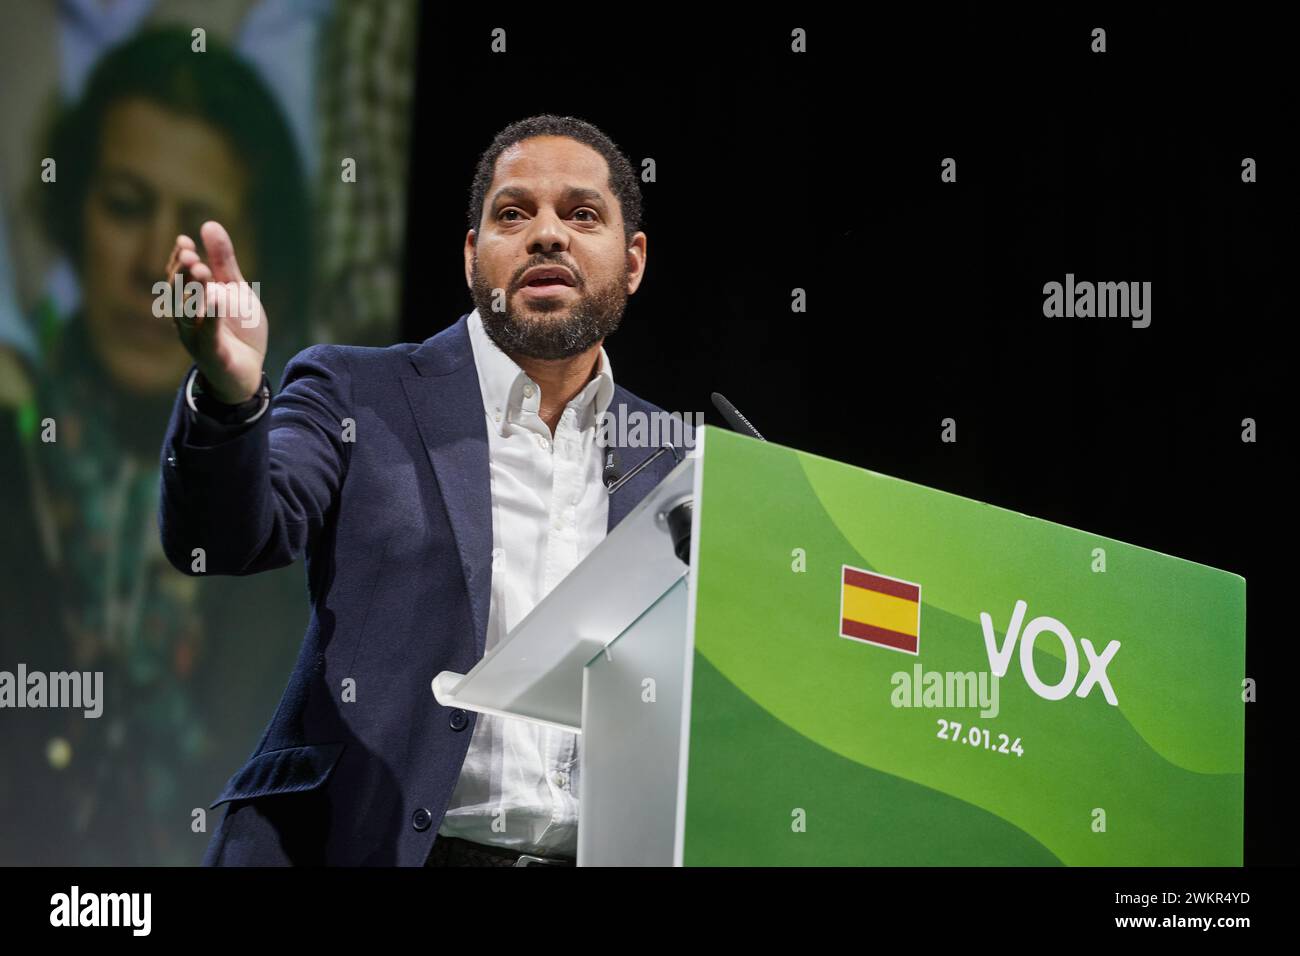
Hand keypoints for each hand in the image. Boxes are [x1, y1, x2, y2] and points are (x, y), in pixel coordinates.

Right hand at [164, 221, 267, 403]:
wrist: (250, 369)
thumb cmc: (237, 327)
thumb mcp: (233, 288)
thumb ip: (222, 261)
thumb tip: (208, 224)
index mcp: (190, 301)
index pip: (178, 277)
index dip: (179, 259)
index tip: (185, 241)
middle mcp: (186, 319)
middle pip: (178, 293)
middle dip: (183, 273)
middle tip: (190, 254)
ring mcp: (197, 338)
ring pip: (188, 313)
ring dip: (193, 291)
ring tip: (200, 269)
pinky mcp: (213, 355)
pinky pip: (208, 336)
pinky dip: (210, 317)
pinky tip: (214, 299)